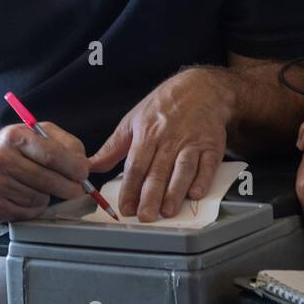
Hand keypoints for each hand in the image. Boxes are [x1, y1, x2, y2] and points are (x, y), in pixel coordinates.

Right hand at [0, 122, 87, 223]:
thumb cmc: (8, 146)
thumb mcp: (33, 132)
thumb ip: (63, 142)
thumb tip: (84, 164)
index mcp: (14, 138)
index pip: (51, 155)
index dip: (73, 167)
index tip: (84, 173)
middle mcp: (1, 161)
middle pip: (47, 181)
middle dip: (69, 187)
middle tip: (76, 188)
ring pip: (39, 199)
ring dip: (47, 196)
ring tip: (37, 185)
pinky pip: (28, 213)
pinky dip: (34, 207)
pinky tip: (25, 195)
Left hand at [89, 69, 229, 220]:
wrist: (202, 87)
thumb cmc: (165, 104)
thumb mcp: (133, 120)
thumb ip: (113, 147)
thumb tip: (91, 166)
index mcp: (147, 133)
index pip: (136, 165)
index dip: (130, 188)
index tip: (125, 208)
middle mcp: (169, 138)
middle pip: (158, 170)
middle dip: (151, 195)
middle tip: (145, 216)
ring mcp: (192, 142)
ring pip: (182, 169)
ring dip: (175, 191)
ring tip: (168, 211)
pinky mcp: (212, 145)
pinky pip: (208, 165)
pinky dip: (203, 179)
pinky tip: (196, 194)